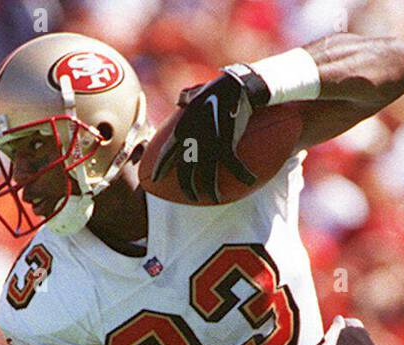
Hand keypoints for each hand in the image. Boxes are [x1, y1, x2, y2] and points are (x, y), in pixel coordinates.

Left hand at [151, 66, 267, 201]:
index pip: (167, 152)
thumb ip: (187, 96)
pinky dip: (242, 175)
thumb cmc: (218, 87)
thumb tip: (181, 99)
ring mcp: (209, 143)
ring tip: (216, 199)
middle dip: (188, 188)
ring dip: (212, 191)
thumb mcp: (197, 91)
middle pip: (186, 171)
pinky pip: (234, 166)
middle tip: (192, 198)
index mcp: (184, 127)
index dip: (160, 168)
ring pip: (208, 176)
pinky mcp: (227, 144)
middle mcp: (193, 138)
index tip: (154, 181)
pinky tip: (249, 180)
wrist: (237, 86)